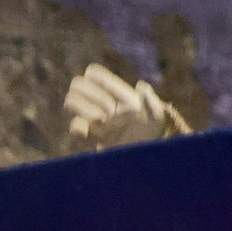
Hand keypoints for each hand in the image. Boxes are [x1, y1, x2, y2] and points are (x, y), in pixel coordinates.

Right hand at [64, 64, 189, 148]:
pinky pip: (75, 127)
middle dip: (88, 92)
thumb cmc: (155, 133)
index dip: (94, 74)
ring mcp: (97, 120)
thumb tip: (140, 85)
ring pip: (73, 103)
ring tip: (104, 119)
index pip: (102, 79)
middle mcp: (106, 105)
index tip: (92, 75)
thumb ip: (150, 100)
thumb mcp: (158, 115)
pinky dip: (77, 126)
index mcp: (123, 96)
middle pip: (80, 86)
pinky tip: (88, 128)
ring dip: (82, 107)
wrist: (147, 156)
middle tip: (108, 108)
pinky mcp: (92, 136)